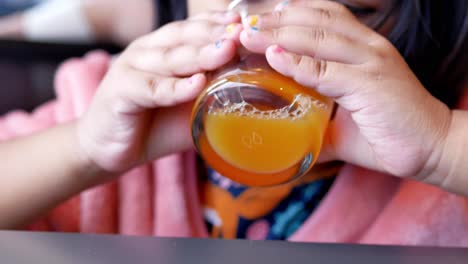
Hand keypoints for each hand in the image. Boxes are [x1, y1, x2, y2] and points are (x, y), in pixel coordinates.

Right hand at [77, 11, 242, 174]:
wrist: (111, 149)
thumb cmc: (154, 125)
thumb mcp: (191, 108)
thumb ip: (215, 97)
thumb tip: (257, 97)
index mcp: (164, 48)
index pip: (194, 28)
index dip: (219, 24)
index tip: (246, 24)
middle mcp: (147, 51)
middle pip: (185, 37)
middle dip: (216, 34)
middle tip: (244, 34)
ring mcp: (131, 68)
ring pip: (170, 58)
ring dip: (200, 54)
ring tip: (227, 51)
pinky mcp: (120, 92)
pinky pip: (152, 89)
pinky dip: (175, 88)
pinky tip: (197, 85)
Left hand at [239, 0, 450, 181]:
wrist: (429, 148)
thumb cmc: (383, 131)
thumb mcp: (341, 118)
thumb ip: (313, 116)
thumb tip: (282, 130)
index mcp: (360, 46)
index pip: (320, 14)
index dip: (284, 13)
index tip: (252, 20)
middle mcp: (366, 46)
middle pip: (313, 19)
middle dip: (273, 19)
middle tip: (241, 24)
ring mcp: (370, 62)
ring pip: (318, 36)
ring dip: (278, 34)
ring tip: (247, 35)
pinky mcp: (371, 84)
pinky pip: (327, 69)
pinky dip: (298, 63)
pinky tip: (274, 57)